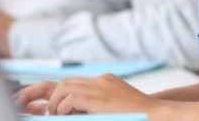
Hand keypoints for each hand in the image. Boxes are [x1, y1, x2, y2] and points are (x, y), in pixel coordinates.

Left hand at [15, 75, 156, 115]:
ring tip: (56, 115)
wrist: (157, 115)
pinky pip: (71, 96)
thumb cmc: (137, 116)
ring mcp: (101, 86)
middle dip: (47, 95)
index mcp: (104, 83)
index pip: (73, 83)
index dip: (56, 94)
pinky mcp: (100, 96)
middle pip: (65, 82)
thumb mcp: (111, 110)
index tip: (45, 106)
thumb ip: (92, 108)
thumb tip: (68, 112)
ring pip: (65, 86)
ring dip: (56, 103)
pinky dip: (64, 106)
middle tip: (41, 109)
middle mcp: (101, 81)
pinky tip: (66, 115)